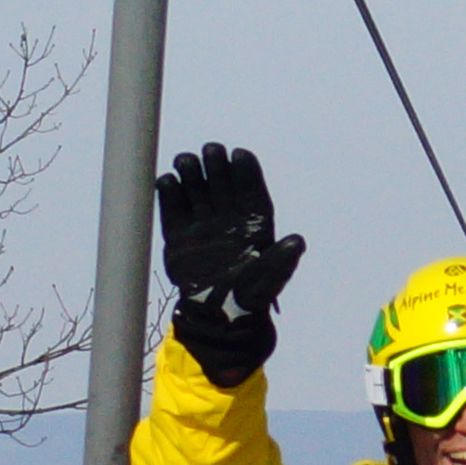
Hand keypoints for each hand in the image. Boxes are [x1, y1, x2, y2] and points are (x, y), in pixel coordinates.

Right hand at [152, 143, 302, 380]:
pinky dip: (168, 193)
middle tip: (211, 151)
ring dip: (191, 171)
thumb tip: (298, 242)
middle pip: (221, 182)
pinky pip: (172, 208)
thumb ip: (282, 260)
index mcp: (254, 220)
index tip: (240, 154)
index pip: (250, 188)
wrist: (219, 313)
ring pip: (196, 189)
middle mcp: (228, 215)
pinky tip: (167, 181)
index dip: (246, 170)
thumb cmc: (251, 293)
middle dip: (216, 163)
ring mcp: (202, 222)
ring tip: (186, 161)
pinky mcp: (178, 233)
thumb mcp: (271, 278)